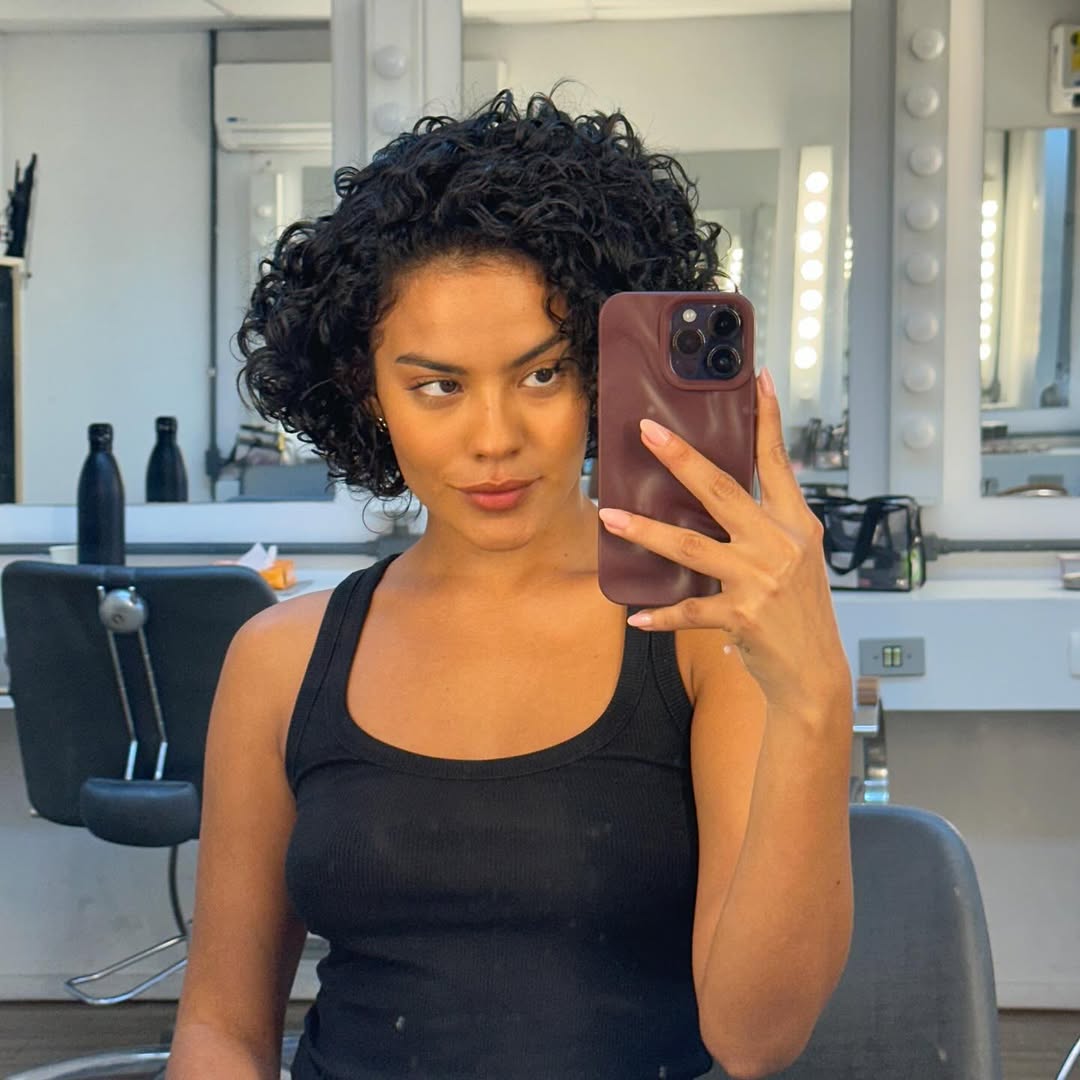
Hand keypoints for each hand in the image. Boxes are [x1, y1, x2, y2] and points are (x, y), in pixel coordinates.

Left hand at [597, 367, 849, 713]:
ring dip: (645, 531)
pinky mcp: (742, 616)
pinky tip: (634, 614)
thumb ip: (765, 526)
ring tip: (609, 517)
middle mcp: (779, 546)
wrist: (815, 673)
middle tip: (647, 432)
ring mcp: (760, 580)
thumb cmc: (799, 613)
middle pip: (722, 491)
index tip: (759, 380)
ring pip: (690, 547)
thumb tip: (718, 496)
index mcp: (795, 525)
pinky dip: (659, 615)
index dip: (768, 420)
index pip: (779, 463)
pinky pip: (688, 610)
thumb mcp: (796, 560)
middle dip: (682, 458)